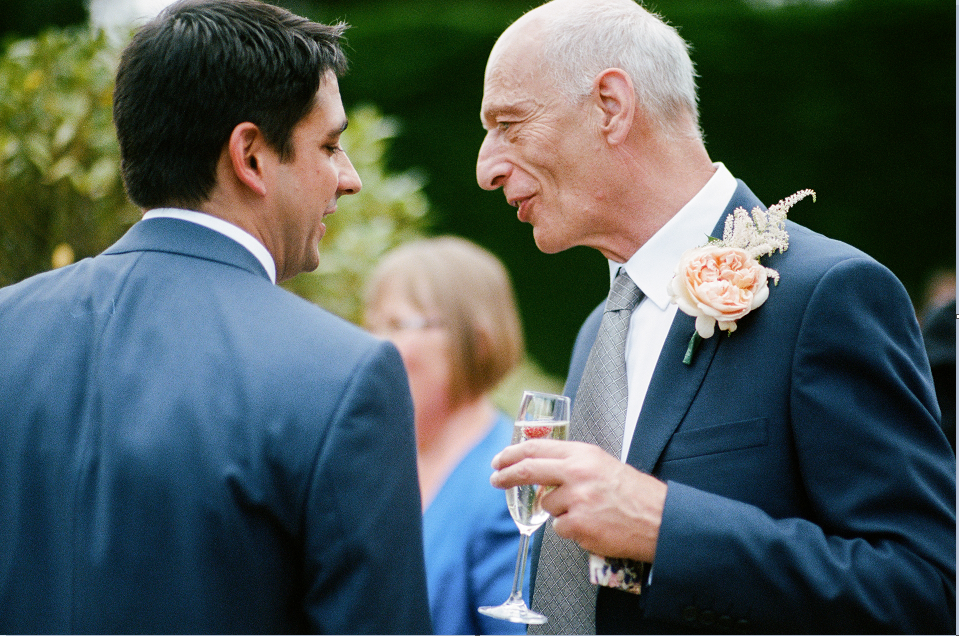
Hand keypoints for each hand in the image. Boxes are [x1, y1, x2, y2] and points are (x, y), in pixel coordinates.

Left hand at [491, 440, 666, 562]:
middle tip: (496, 479)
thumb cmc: (632, 492)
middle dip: (507, 476)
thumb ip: (571, 463)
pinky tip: (594, 526)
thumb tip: (539, 467)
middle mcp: (577, 473)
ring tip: (589, 511)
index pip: (537, 447)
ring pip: (547, 505)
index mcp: (583, 454)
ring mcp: (577, 500)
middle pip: (529, 471)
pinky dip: (573, 529)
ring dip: (561, 510)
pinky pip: (560, 528)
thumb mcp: (601, 464)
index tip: (500, 460)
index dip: (513, 454)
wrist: (659, 519)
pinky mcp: (578, 525)